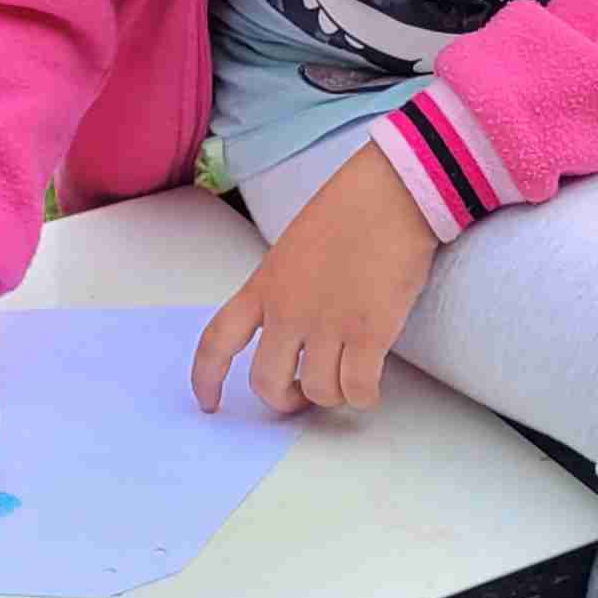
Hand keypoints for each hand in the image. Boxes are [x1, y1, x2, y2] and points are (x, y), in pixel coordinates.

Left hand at [192, 142, 437, 421]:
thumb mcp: (293, 249)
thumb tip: (295, 330)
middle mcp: (287, 311)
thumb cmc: (348, 210)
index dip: (207, 379)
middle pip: (267, 382)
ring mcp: (327, 324)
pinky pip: (357, 389)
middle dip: (285, 400)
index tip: (209, 404)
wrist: (390, 192)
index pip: (216, 342)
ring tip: (349, 380)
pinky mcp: (368, 332)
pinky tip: (372, 386)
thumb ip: (283, 289)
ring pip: (318, 391)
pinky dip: (364, 397)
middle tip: (303, 396)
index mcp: (263, 286)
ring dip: (333, 396)